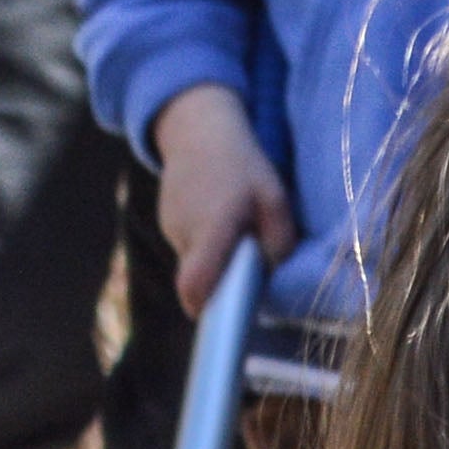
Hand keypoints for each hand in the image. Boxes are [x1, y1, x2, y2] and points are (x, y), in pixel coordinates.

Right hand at [149, 85, 298, 310]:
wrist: (198, 128)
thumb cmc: (243, 164)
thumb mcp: (274, 197)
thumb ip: (279, 241)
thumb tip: (275, 282)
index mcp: (213, 225)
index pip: (196, 282)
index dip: (205, 306)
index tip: (220, 320)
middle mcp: (185, 231)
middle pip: (199, 281)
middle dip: (223, 284)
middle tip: (249, 271)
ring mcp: (171, 228)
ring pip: (195, 264)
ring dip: (217, 261)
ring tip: (237, 235)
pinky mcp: (168, 224)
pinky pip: (190, 248)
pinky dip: (207, 246)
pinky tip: (221, 223)